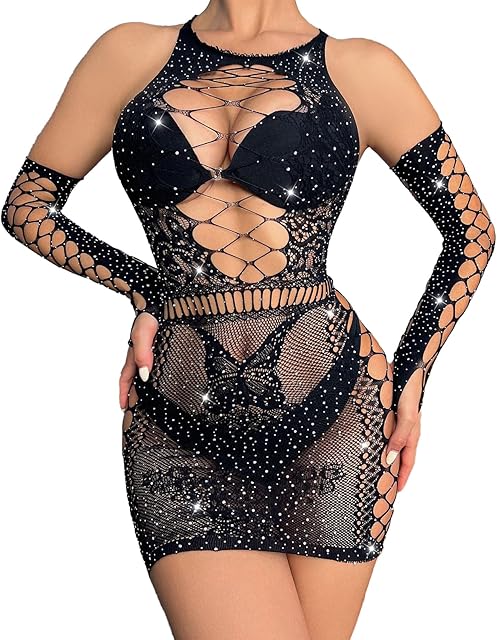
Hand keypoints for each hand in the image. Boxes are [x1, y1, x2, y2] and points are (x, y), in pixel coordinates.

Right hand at [119, 312, 158, 409]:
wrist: (159, 302)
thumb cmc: (149, 316)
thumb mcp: (144, 335)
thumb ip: (143, 354)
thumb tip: (145, 376)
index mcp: (133, 355)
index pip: (126, 379)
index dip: (123, 393)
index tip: (123, 408)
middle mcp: (139, 355)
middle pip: (133, 380)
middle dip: (132, 395)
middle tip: (135, 410)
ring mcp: (148, 352)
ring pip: (143, 373)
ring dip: (142, 387)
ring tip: (147, 400)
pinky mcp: (158, 347)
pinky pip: (153, 365)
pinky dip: (153, 375)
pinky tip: (161, 378)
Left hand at [385, 362, 421, 491]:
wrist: (406, 368)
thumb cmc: (409, 392)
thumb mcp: (406, 417)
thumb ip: (399, 438)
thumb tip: (388, 459)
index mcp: (412, 434)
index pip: (408, 462)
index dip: (403, 478)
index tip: (396, 492)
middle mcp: (405, 429)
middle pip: (399, 455)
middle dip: (393, 471)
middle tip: (383, 485)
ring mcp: (397, 421)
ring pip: (390, 443)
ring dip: (384, 456)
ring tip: (373, 467)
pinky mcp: (388, 412)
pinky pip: (383, 431)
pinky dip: (378, 440)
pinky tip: (367, 440)